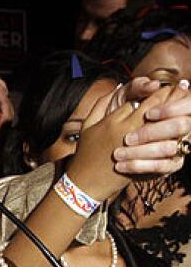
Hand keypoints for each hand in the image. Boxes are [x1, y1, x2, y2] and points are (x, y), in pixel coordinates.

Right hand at [67, 79, 184, 200]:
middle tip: (182, 88)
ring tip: (185, 107)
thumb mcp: (87, 126)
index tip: (165, 84)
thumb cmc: (85, 153)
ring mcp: (136, 147)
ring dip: (175, 114)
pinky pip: (164, 146)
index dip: (154, 90)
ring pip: (162, 125)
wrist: (87, 181)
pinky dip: (174, 136)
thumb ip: (100, 104)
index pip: (138, 99)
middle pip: (154, 108)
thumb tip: (118, 87)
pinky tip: (180, 130)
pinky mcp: (144, 161)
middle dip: (169, 96)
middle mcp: (126, 131)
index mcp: (113, 121)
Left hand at [114, 79, 190, 175]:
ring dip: (140, 152)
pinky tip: (120, 166)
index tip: (148, 114)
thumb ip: (137, 87)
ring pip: (168, 148)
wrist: (107, 147)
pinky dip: (138, 166)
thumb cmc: (119, 116)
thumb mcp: (124, 98)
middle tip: (127, 138)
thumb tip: (152, 84)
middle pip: (179, 127)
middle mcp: (183, 126)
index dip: (170, 109)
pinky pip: (161, 167)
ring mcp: (179, 146)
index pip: (187, 105)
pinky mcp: (171, 164)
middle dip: (152, 132)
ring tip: (117, 154)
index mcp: (176, 107)